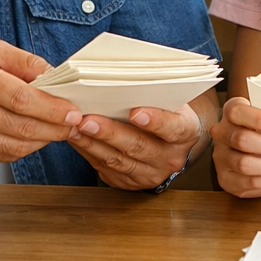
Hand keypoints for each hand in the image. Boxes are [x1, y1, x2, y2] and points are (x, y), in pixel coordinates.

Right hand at [0, 40, 81, 162]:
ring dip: (44, 140)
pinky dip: (25, 147)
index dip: (52, 108)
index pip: (20, 99)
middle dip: (55, 128)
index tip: (73, 111)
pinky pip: (4, 155)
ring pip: (15, 145)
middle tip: (75, 123)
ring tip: (58, 129)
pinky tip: (34, 135)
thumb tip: (55, 76)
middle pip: (21, 126)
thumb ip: (23, 61)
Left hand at [67, 104, 202, 189]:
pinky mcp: (130, 183)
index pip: (173, 128)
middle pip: (139, 146)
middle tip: (88, 120)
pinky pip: (106, 169)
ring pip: (118, 161)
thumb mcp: (169, 100)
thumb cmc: (166, 111)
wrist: (170, 141)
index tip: (136, 112)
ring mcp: (150, 174)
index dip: (155, 121)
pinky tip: (77, 138)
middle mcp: (170, 158)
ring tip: (75, 127)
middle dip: (110, 133)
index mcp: (185, 133)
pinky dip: (89, 152)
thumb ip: (153, 93)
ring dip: (93, 143)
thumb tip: (123, 77)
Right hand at [210, 96, 260, 197]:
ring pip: (244, 165)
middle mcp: (221, 135)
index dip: (259, 119)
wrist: (237, 147)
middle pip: (242, 140)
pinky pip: (248, 183)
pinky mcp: (226, 179)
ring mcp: (221, 158)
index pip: (237, 112)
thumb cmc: (257, 129)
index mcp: (230, 113)